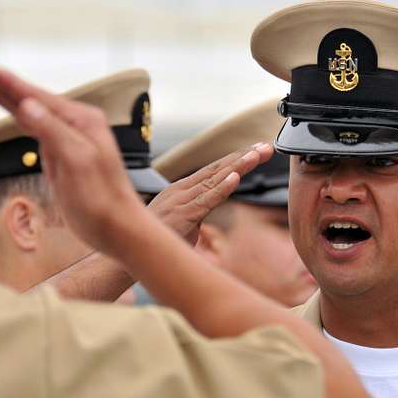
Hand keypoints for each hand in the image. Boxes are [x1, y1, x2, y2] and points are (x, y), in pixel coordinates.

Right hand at [0, 59, 168, 254]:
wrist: (116, 228)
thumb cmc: (102, 199)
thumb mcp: (76, 161)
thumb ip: (51, 130)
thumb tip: (26, 104)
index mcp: (80, 119)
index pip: (34, 94)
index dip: (4, 79)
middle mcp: (73, 123)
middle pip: (29, 97)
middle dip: (0, 82)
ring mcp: (66, 137)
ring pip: (29, 111)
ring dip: (4, 96)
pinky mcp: (59, 154)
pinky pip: (32, 128)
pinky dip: (15, 116)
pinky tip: (7, 108)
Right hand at [148, 144, 273, 244]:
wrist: (132, 250)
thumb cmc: (154, 239)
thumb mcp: (179, 223)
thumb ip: (193, 215)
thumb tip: (203, 216)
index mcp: (181, 189)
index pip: (214, 170)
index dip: (236, 160)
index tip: (256, 151)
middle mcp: (182, 190)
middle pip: (218, 169)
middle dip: (244, 157)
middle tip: (266, 147)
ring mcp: (182, 200)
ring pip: (216, 179)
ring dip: (239, 166)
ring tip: (257, 155)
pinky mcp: (184, 215)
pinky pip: (207, 199)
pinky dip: (223, 187)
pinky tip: (236, 177)